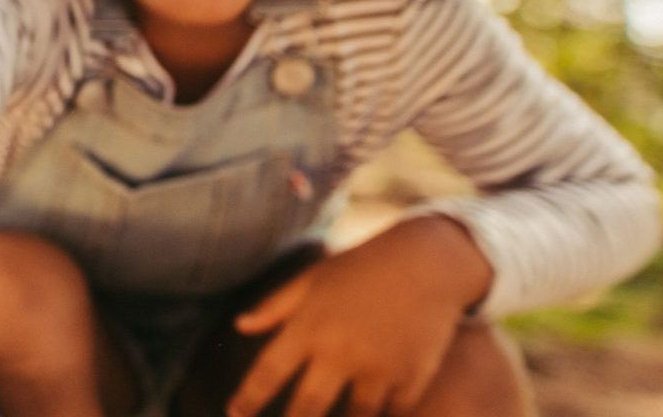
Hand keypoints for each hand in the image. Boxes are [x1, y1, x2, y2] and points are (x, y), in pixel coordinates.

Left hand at [228, 218, 493, 416]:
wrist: (429, 261)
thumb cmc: (362, 267)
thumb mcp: (314, 279)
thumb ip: (275, 306)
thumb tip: (240, 325)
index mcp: (310, 327)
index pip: (267, 373)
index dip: (248, 399)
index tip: (234, 415)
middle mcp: (341, 352)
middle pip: (307, 408)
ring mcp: (380, 368)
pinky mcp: (413, 377)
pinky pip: (392, 414)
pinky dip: (380, 416)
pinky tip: (370, 416)